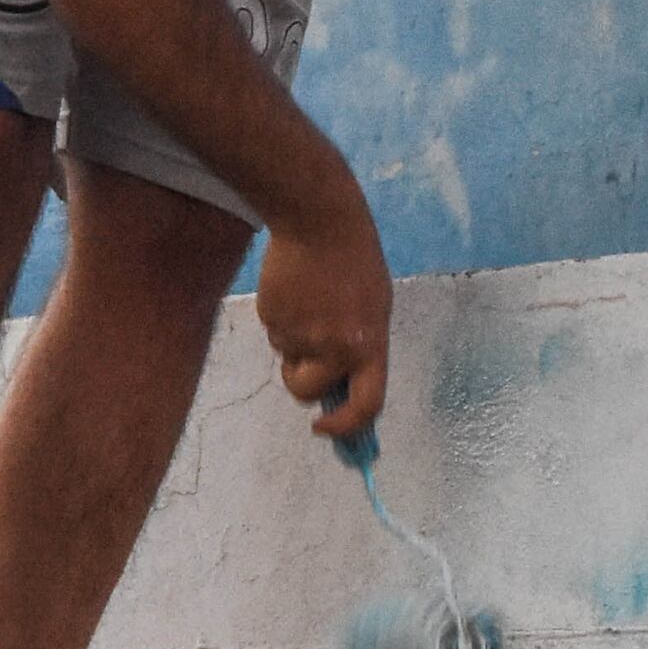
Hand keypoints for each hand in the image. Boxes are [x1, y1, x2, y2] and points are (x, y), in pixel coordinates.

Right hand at [257, 199, 393, 438]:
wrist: (320, 221)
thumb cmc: (356, 262)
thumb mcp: (374, 308)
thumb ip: (361, 347)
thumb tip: (341, 386)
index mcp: (369, 345)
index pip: (366, 405)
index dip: (345, 426)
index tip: (325, 427)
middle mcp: (335, 348)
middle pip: (307, 391)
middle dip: (302, 382)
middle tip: (305, 359)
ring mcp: (300, 334)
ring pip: (287, 359)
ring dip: (292, 345)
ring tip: (306, 304)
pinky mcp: (272, 319)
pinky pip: (274, 334)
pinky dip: (281, 321)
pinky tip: (292, 291)